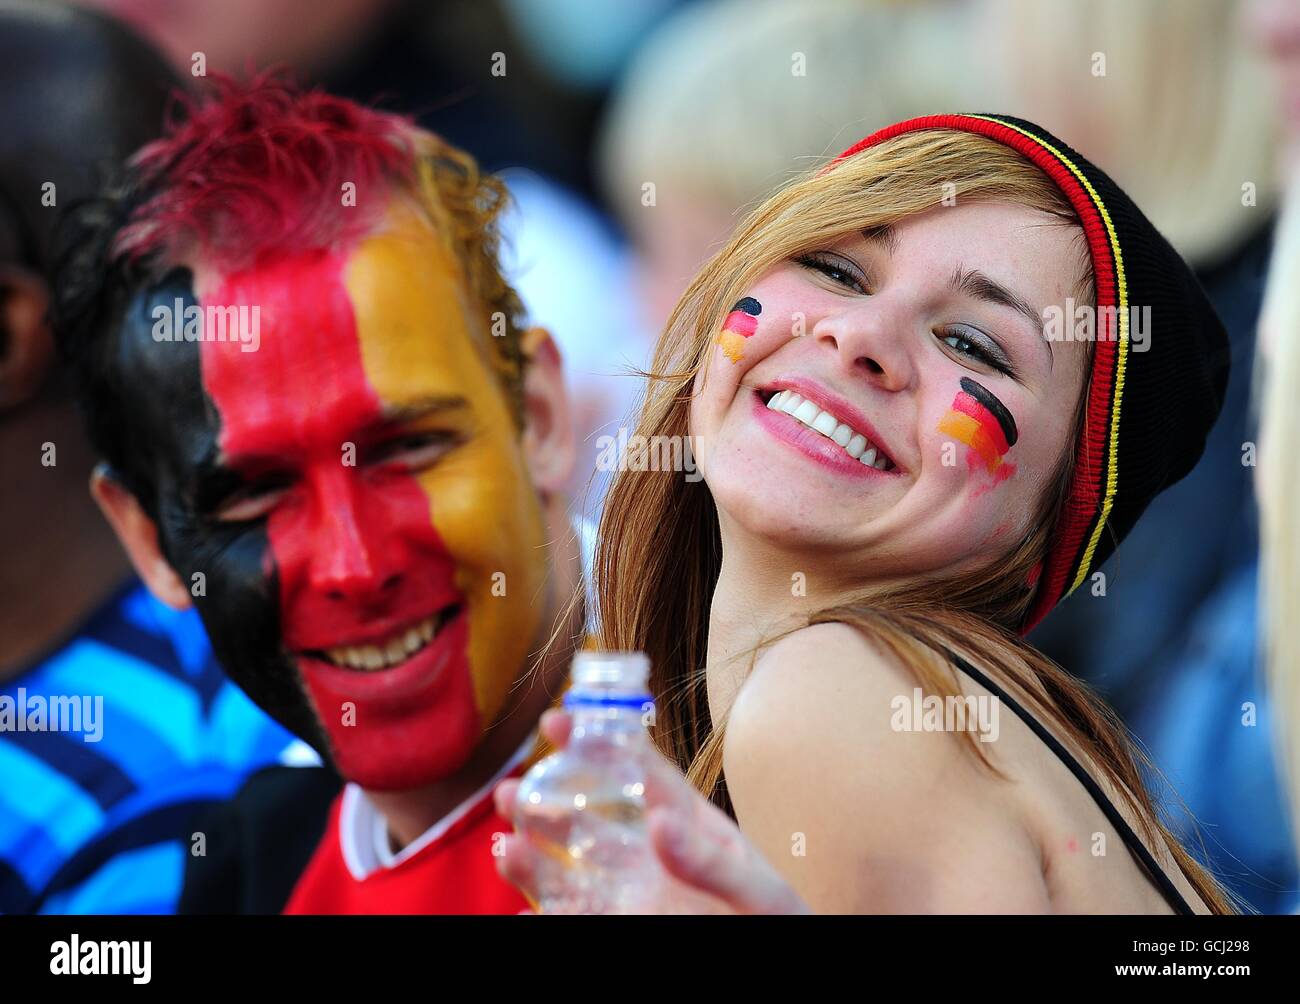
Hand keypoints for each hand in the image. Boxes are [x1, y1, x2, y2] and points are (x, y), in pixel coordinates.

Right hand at [493, 708, 810, 914]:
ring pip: (573, 873)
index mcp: (689, 827)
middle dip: (548, 802)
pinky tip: (522, 918)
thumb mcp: (759, 893)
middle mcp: (652, 858)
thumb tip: (659, 821)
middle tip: (509, 790)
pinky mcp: (622, 928)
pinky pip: (577, 920)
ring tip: (506, 848)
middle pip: (591, 821)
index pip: (638, 772)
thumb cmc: (780, 925)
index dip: (597, 741)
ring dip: (534, 859)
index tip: (557, 719)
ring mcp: (635, 898)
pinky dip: (547, 919)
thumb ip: (711, 861)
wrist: (780, 965)